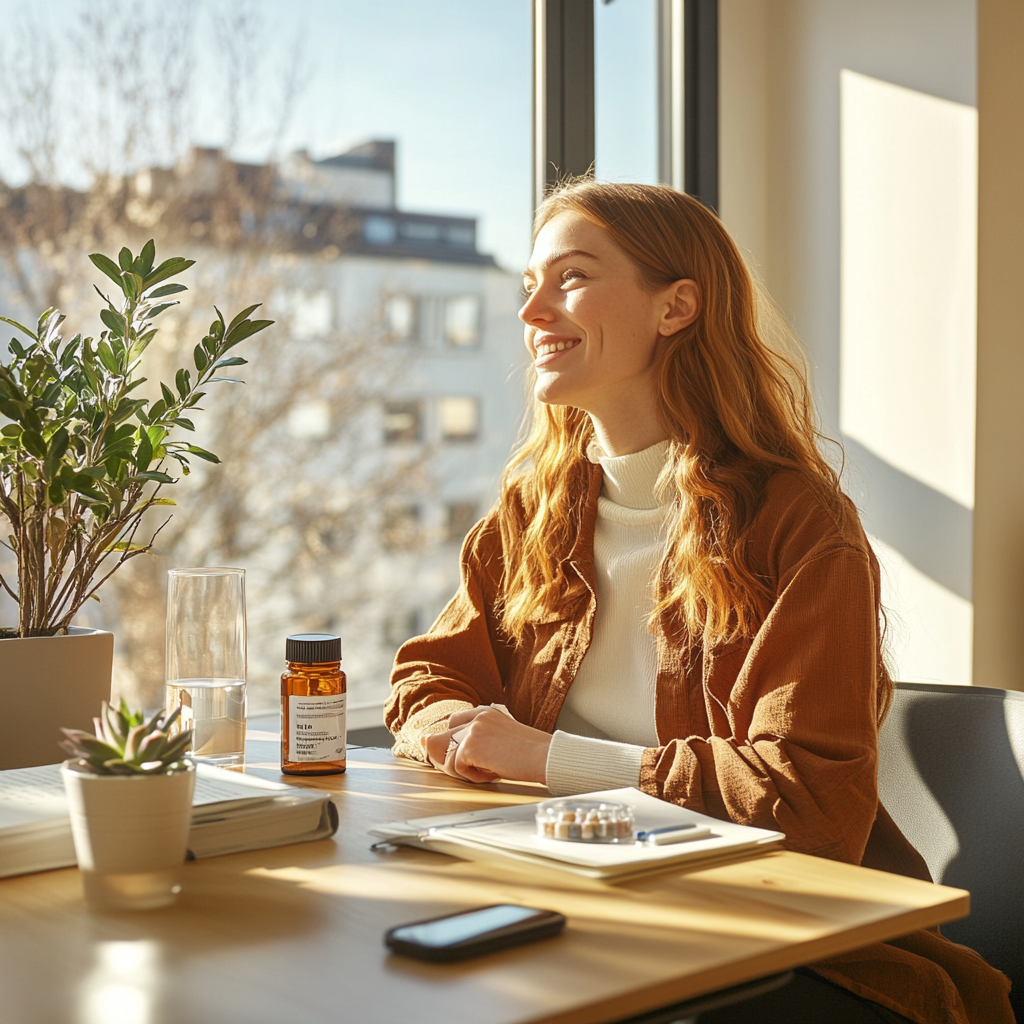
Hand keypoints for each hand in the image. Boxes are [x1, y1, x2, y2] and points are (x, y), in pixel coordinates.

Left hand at [422, 706, 551, 784]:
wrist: (544, 756)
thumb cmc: (528, 753)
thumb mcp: (499, 738)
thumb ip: (476, 739)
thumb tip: (437, 746)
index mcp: (485, 712)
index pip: (452, 723)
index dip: (455, 742)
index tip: (468, 756)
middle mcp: (476, 717)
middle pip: (441, 738)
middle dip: (448, 757)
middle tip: (470, 768)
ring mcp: (472, 730)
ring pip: (447, 756)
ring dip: (465, 770)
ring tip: (490, 770)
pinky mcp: (470, 746)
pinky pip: (457, 767)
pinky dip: (473, 776)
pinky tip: (493, 773)